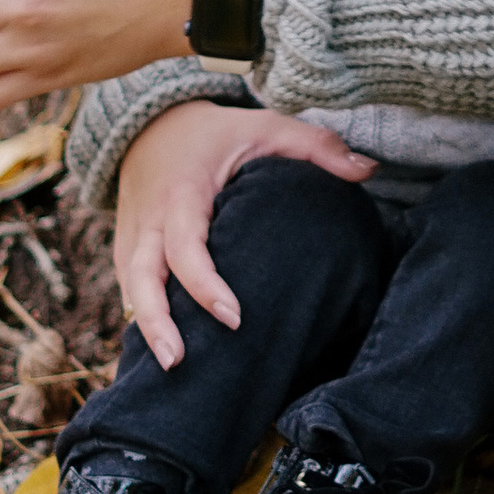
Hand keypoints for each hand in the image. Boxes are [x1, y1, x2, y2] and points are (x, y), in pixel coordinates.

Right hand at [113, 98, 375, 369]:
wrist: (152, 124)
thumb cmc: (219, 134)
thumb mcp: (267, 128)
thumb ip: (316, 147)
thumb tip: (368, 169)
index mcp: (183, 193)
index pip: (185, 244)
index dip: (203, 282)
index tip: (233, 318)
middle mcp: (151, 219)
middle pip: (142, 276)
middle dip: (157, 321)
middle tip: (180, 362)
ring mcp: (132, 236)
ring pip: (130, 287)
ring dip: (145, 328)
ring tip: (170, 368)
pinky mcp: (126, 248)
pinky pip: (128, 288)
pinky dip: (139, 319)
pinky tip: (157, 354)